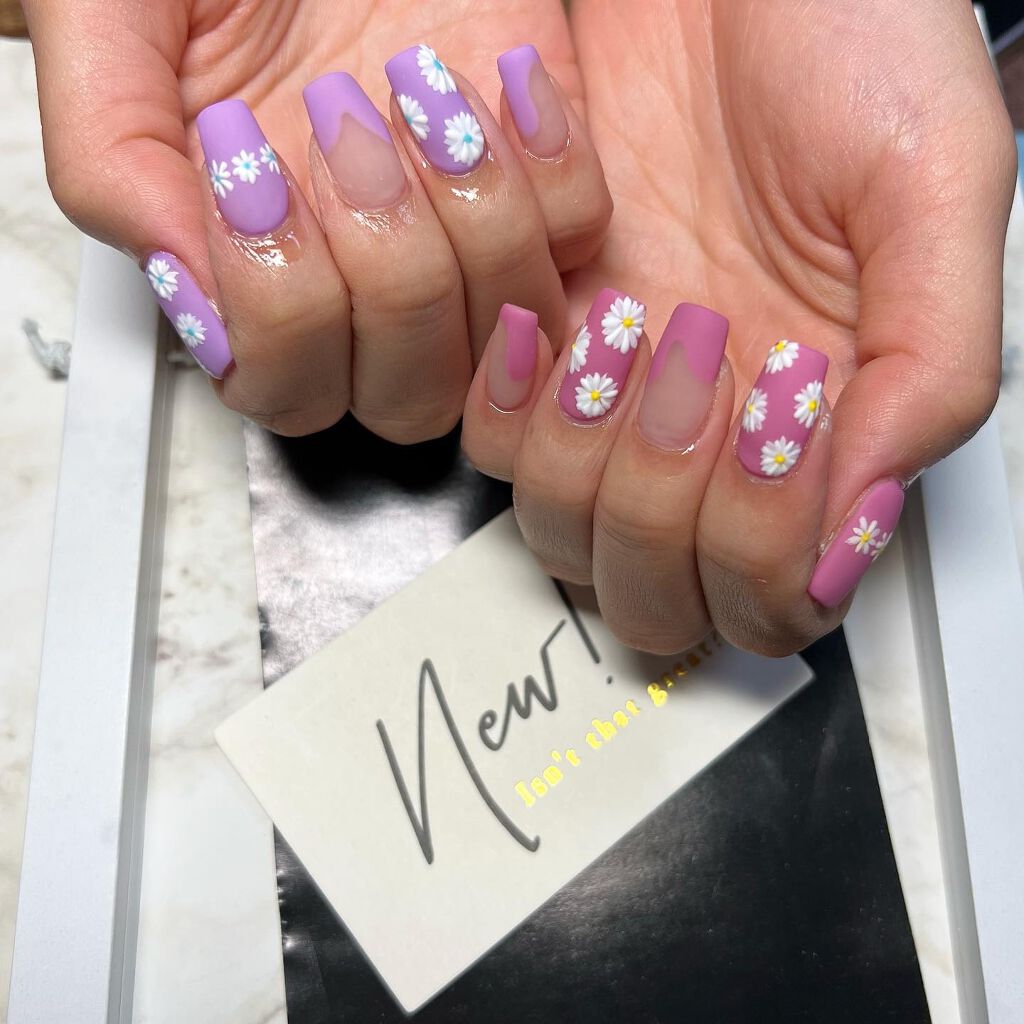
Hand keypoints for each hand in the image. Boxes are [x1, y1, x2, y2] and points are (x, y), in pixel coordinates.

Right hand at [25, 0, 610, 437]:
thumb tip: (181, 279)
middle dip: (385, 271)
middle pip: (405, 395)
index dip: (280, 310)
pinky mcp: (545, 190)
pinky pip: (576, 239)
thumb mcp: (111, 24)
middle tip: (339, 118)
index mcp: (257, 273)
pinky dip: (548, 164)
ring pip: (502, 332)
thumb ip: (111, 158)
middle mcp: (365, 285)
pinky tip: (498, 75)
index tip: (251, 167)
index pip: (284, 388)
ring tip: (415, 84)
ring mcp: (462, 247)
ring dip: (470, 216)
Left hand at [462, 0, 1015, 654]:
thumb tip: (861, 524)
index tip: (778, 400)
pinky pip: (490, 451)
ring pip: (562, 537)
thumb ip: (933, 367)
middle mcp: (714, 437)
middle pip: (655, 595)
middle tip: (701, 352)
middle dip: (666, 504)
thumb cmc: (841, 36)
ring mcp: (618, 404)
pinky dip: (510, 408)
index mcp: (823, 425)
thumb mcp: (933, 183)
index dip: (760, 542)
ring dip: (587, 457)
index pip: (772, 597)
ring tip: (630, 324)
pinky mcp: (539, 348)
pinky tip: (545, 321)